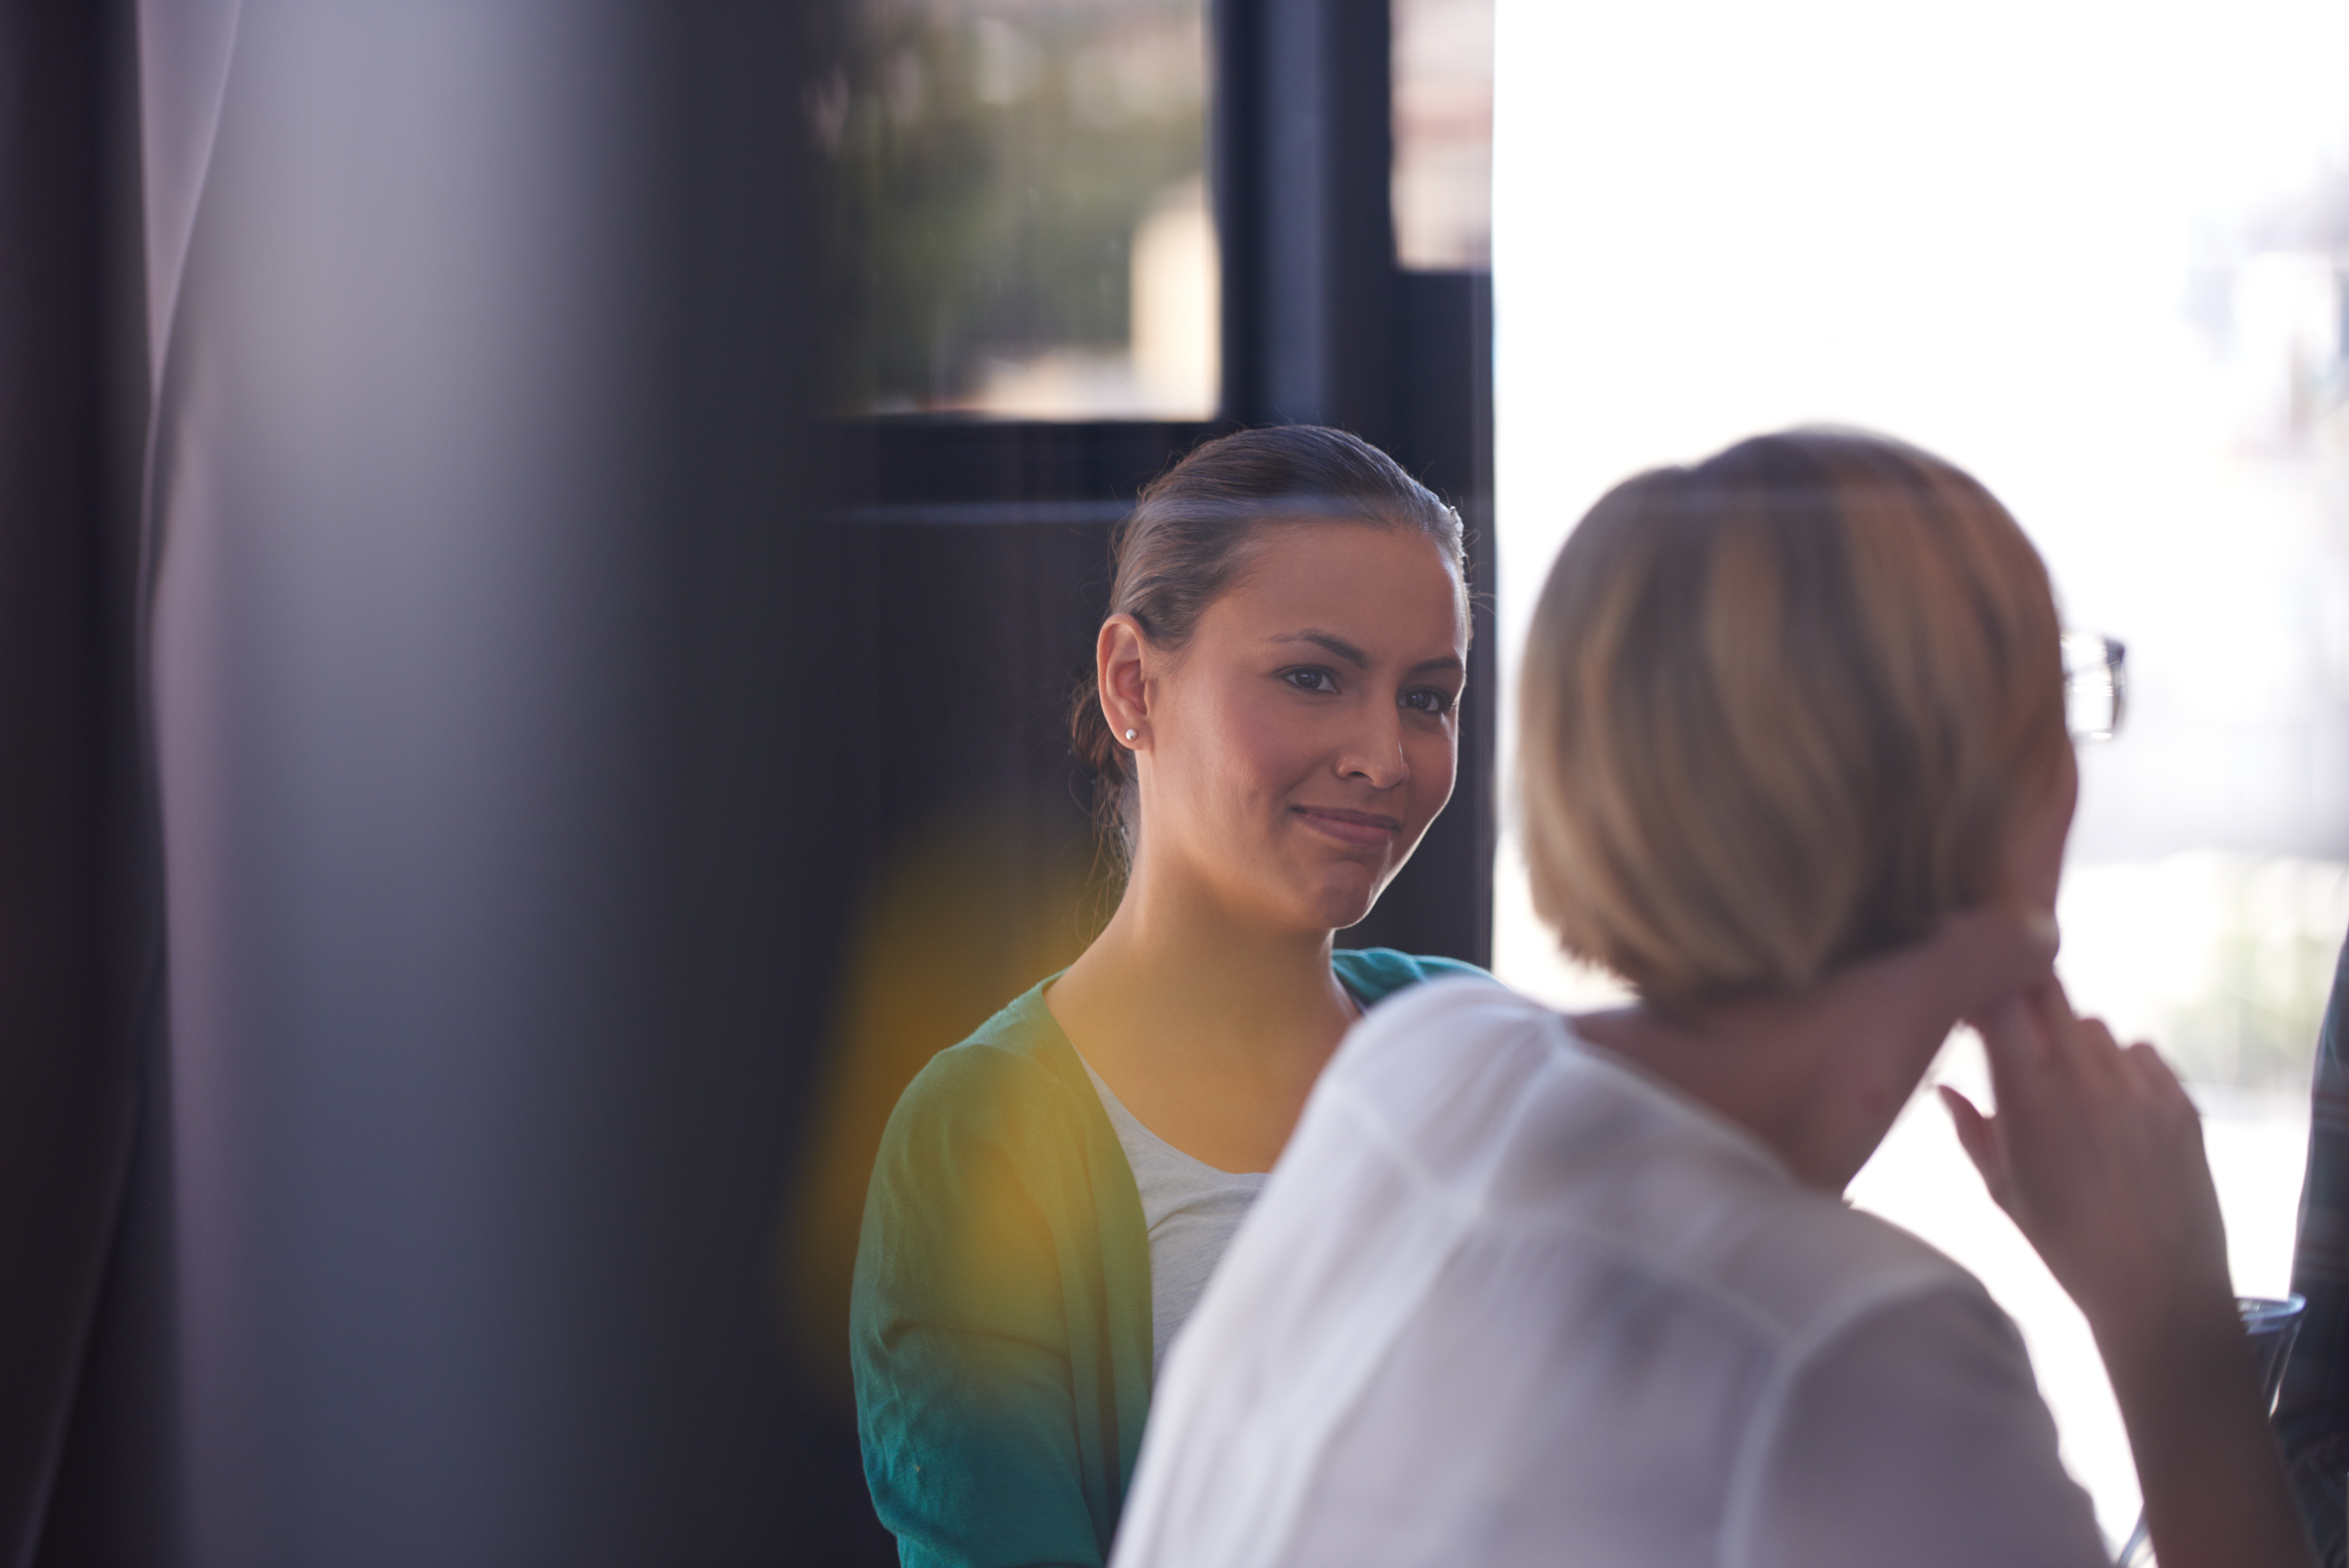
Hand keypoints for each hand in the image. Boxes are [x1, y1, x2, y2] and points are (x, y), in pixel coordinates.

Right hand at [1940, 980, 2310, 1567]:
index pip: (2000, 999)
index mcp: (2030, 1098)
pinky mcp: (2179, 1099)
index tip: (1969, 996)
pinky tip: (2112, 1102)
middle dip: (2024, 996)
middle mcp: (2084, 1078)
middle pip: (2049, 992)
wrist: (2158, 1287)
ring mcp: (2138, 1086)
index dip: (1982, 984)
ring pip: (2094, 1024)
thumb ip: (1971, 1129)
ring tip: (2067, 1080)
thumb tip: (1943, 1088)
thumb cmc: (2066, 1244)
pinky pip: (2141, 1052)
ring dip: (2072, 1039)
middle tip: (2013, 1025)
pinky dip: (2121, 1064)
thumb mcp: (2003, 1190)